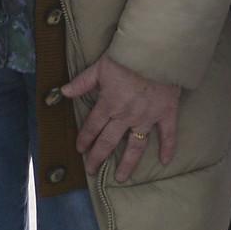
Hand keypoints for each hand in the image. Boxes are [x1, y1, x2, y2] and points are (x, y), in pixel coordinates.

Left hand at [62, 55, 180, 182]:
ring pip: (136, 145)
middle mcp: (126, 115)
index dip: (85, 139)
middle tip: (92, 171)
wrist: (156, 51)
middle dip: (98, 157)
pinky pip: (168, 134)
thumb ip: (82, 82)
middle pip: (109, 141)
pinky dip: (168, 148)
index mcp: (109, 104)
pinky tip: (165, 162)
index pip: (93, 126)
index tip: (80, 150)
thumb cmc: (126, 56)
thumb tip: (62, 92)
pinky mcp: (166, 113)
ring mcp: (147, 117)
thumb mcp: (100, 67)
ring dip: (127, 163)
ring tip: (121, 178)